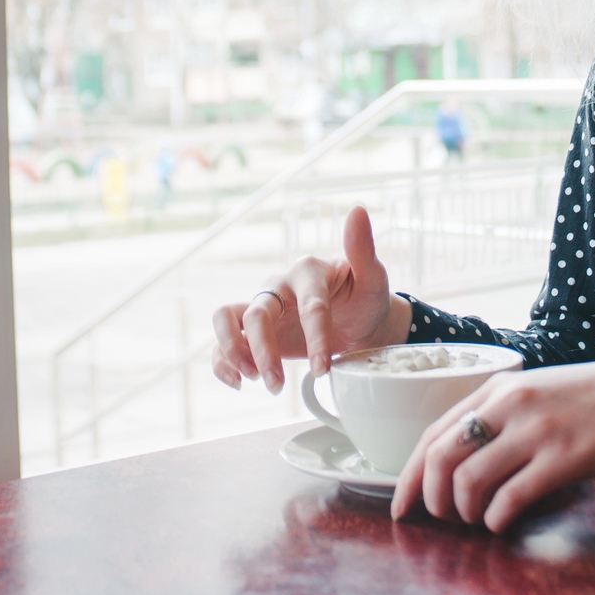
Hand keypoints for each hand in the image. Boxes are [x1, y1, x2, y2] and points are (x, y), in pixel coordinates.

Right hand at [209, 206, 411, 393]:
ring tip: (253, 379)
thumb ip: (362, 249)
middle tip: (278, 384)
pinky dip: (222, 361)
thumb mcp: (372, 278)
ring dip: (234, 352)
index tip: (323, 368)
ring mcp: (263, 307)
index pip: (309, 306)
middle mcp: (279, 287)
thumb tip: (358, 210)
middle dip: (265, 352)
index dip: (315, 338)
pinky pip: (224, 341)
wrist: (358, 321)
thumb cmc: (365, 298)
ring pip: (227, 319)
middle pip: (258, 314)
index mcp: (307, 272)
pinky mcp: (253, 330)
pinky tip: (239, 382)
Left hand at [390, 353, 594, 532]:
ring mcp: (538, 430)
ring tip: (481, 519)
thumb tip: (458, 460)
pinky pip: (511, 498)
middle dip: (433, 500)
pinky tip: (504, 522)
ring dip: (466, 512)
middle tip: (444, 520)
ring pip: (470, 481)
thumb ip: (500, 415)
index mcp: (498, 387)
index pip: (433, 433)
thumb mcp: (539, 391)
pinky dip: (497, 519)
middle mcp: (511, 404)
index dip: (410, 476)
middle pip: (442, 458)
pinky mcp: (566, 458)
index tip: (402, 507)